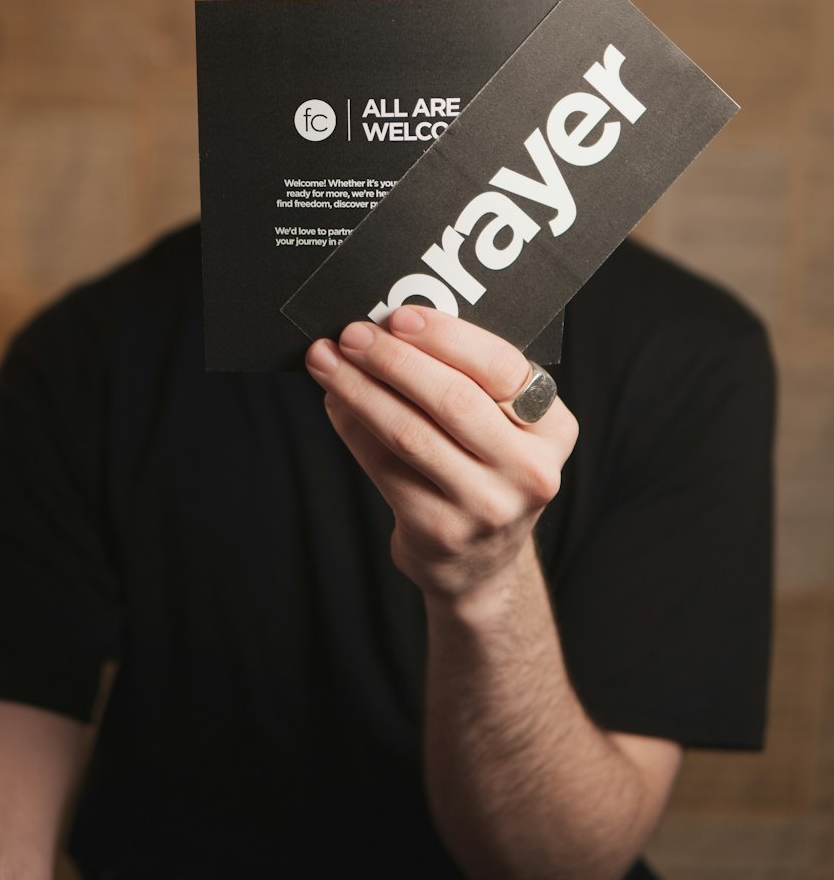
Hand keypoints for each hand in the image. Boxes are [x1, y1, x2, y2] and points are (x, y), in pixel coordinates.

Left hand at [305, 308, 578, 604]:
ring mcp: (488, 506)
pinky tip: (335, 402)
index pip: (501, 367)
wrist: (480, 563)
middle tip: (352, 335)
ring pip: (411, 432)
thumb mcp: (500, 426)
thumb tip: (389, 327)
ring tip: (327, 362)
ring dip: (360, 390)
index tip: (398, 317)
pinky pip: (385, 466)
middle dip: (393, 359)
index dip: (446, 337)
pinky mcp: (441, 530)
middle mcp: (530, 470)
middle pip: (453, 399)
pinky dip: (353, 428)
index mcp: (553, 428)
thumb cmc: (483, 469)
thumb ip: (465, 378)